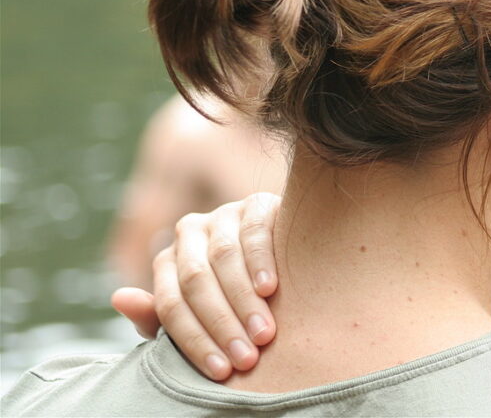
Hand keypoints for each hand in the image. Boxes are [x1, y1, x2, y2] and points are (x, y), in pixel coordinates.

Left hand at [110, 193, 280, 379]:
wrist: (287, 258)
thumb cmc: (237, 297)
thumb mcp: (199, 312)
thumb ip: (160, 316)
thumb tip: (119, 298)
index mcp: (169, 260)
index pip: (170, 302)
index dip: (194, 339)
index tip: (221, 371)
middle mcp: (190, 232)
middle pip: (195, 281)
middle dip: (221, 323)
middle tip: (246, 358)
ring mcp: (223, 214)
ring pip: (223, 257)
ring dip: (243, 299)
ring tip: (263, 334)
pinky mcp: (256, 204)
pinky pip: (253, 232)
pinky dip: (260, 262)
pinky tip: (270, 289)